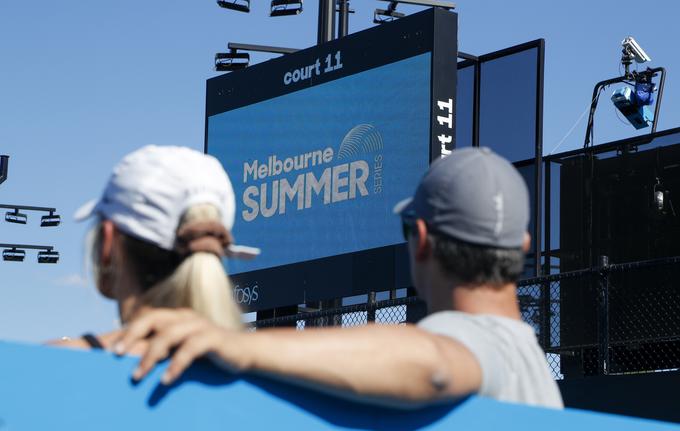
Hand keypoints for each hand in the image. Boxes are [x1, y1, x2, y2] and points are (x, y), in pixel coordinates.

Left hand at [114, 308, 247, 384]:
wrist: (246, 352)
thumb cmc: (210, 353)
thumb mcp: (183, 349)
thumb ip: (164, 351)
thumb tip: (132, 363)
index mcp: (176, 317)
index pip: (145, 318)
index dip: (125, 331)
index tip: (106, 349)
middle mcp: (186, 317)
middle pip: (153, 318)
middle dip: (131, 335)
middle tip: (114, 354)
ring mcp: (200, 326)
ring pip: (169, 334)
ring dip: (150, 355)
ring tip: (136, 376)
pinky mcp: (214, 338)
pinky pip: (191, 349)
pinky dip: (176, 364)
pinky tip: (166, 380)